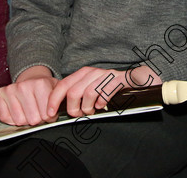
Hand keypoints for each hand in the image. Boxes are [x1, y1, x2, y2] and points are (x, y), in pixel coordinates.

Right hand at [0, 65, 58, 125]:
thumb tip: (53, 115)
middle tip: (39, 112)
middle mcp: (24, 86)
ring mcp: (11, 90)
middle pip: (33, 120)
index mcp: (40, 84)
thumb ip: (60, 102)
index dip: (49, 117)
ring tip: (29, 111)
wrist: (32, 77)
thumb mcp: (57, 90)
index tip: (49, 112)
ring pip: (19, 121)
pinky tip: (19, 111)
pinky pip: (5, 118)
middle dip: (38, 119)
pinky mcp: (0, 94)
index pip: (46, 115)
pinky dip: (12, 119)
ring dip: (25, 120)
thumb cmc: (44, 87)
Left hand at [46, 65, 162, 118]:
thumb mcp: (91, 87)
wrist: (136, 78)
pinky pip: (105, 92)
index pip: (62, 85)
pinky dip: (101, 102)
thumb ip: (77, 94)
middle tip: (79, 115)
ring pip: (87, 93)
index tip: (50, 114)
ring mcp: (105, 75)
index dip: (54, 100)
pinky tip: (102, 105)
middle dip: (72, 108)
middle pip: (73, 92)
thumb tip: (61, 109)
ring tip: (91, 111)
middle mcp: (92, 72)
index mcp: (82, 73)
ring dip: (87, 108)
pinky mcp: (118, 79)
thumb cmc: (110, 86)